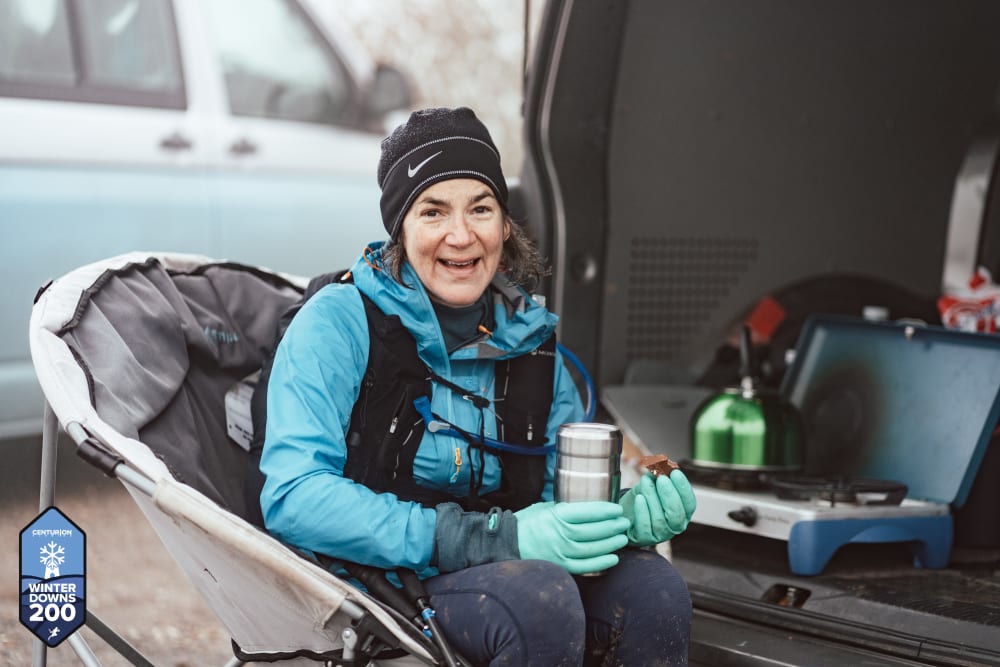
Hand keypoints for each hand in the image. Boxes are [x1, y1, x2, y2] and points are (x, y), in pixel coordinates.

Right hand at [514, 501, 629, 574]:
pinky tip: (613, 558)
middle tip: (624, 522)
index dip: (605, 510)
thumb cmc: (528, 522)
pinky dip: (601, 563)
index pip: (587, 512)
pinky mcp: (560, 565)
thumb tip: (591, 507)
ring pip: (592, 548)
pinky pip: (585, 566)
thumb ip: (567, 508)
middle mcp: (559, 534)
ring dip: (610, 543)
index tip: (617, 509)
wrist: (508, 542)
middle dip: (612, 526)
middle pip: (593, 530)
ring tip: (622, 538)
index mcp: (557, 515)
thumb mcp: (546, 507)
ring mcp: (560, 551)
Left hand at [619, 470, 696, 546]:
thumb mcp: (652, 486)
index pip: (689, 503)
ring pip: (659, 518)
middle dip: (669, 493)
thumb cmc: (643, 499)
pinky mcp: (644, 538)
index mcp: (682, 513)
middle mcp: (674, 526)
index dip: (683, 488)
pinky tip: (639, 498)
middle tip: (661, 478)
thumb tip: (660, 466)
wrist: (625, 513)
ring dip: (652, 498)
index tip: (675, 473)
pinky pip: (645, 525)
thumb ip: (658, 477)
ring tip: (645, 482)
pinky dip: (642, 510)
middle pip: (676, 513)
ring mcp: (660, 534)